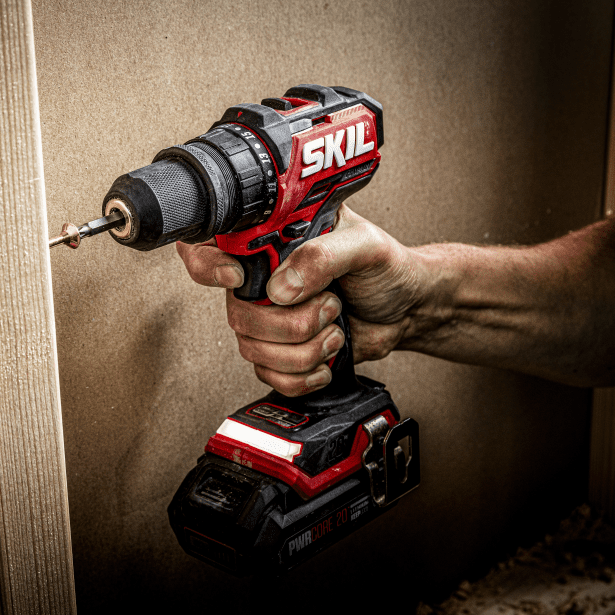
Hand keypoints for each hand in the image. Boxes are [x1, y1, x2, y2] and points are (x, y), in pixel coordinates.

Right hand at [176, 204, 426, 395]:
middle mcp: (262, 277)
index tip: (237, 276)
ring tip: (335, 328)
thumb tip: (281, 287)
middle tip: (329, 305)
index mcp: (272, 239)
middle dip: (290, 321)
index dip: (207, 264)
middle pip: (237, 312)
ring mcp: (268, 317)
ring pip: (253, 348)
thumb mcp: (365, 245)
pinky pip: (269, 375)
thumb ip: (322, 255)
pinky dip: (303, 374)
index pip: (209, 244)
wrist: (407, 309)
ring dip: (304, 348)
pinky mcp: (280, 352)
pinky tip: (326, 357)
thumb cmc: (386, 267)